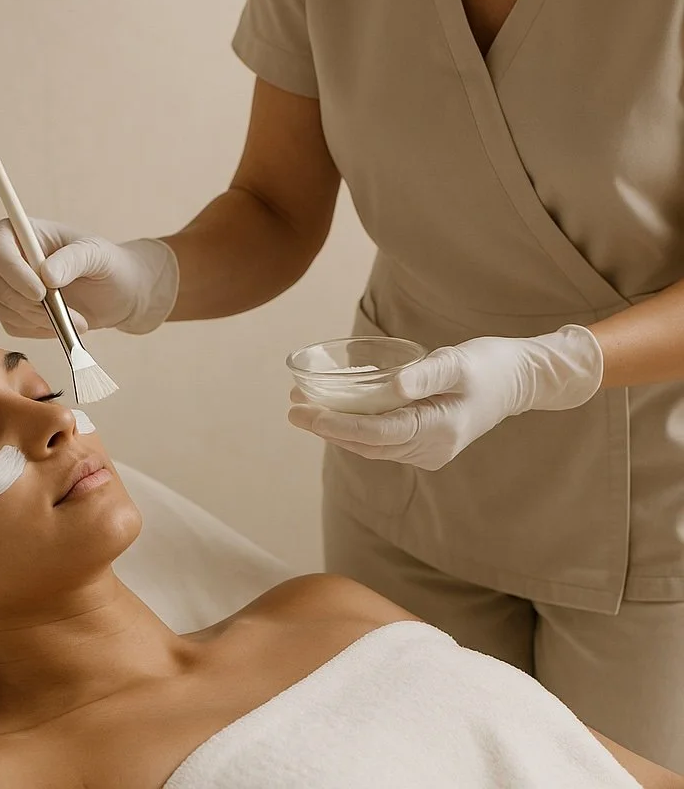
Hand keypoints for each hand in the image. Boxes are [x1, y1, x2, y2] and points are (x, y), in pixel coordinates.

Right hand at [0, 218, 178, 337]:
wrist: (117, 293)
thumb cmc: (106, 263)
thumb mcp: (97, 254)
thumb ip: (73, 259)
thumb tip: (46, 275)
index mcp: (24, 233)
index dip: (12, 271)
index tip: (40, 291)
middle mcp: (9, 257)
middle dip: (26, 302)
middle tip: (61, 313)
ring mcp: (8, 286)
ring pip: (1, 306)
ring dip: (37, 319)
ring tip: (77, 320)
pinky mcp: (14, 311)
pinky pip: (13, 326)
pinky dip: (39, 330)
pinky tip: (64, 325)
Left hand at [288, 325, 603, 469]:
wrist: (521, 379)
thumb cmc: (489, 364)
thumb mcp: (457, 361)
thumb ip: (425, 375)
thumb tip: (392, 386)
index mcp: (438, 431)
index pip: (373, 433)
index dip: (334, 424)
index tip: (302, 411)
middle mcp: (431, 450)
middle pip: (366, 443)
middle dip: (326, 427)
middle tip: (291, 407)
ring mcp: (429, 451)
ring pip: (371, 446)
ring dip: (336, 429)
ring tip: (303, 406)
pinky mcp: (427, 444)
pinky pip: (382, 441)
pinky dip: (356, 429)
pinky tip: (335, 412)